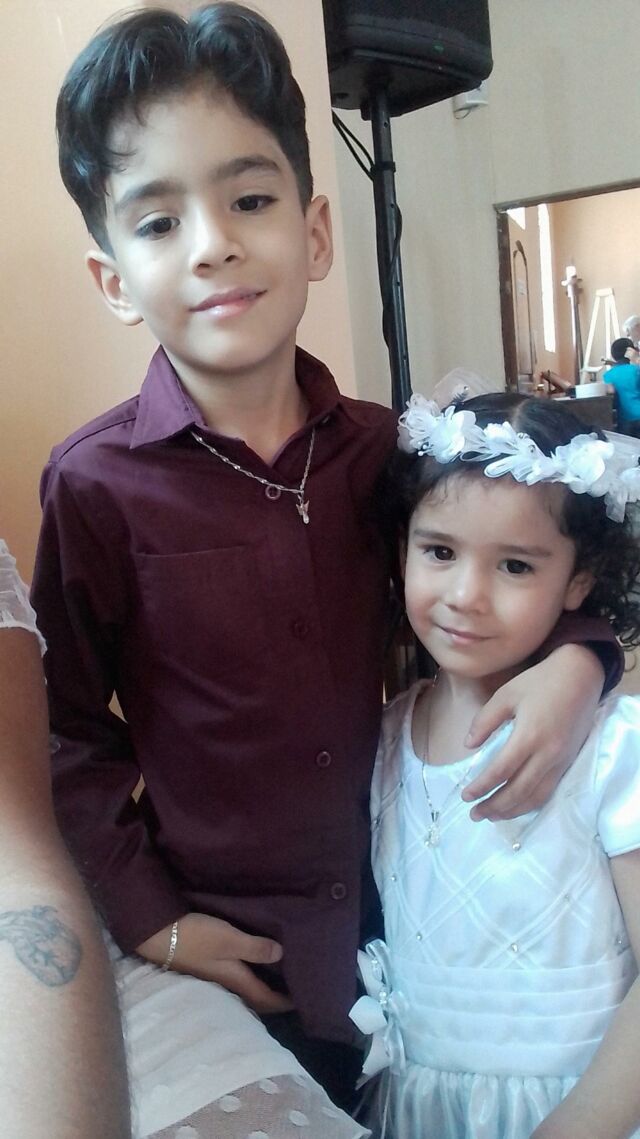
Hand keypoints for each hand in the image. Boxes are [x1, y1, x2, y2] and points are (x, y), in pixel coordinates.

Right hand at [136, 913, 293, 1013]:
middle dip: (275, 1001)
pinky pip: (236, 981)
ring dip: (262, 990)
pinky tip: (252, 968)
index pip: (267, 999)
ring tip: (278, 981)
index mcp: (236, 981)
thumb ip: (255, 947)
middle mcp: (227, 985)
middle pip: (257, 999)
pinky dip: (249, 979)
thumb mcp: (229, 939)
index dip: (285, 1002)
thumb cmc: (196, 937)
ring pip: (246, 991)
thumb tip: (282, 955)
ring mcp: (215, 978)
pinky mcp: (207, 968)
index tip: (304, 1002)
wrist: (158, 935)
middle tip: (294, 993)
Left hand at [461, 646, 602, 820]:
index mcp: (528, 736)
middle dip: (494, 806)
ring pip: (535, 797)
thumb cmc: (540, 682)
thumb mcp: (506, 694)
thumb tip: (468, 746)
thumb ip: (485, 721)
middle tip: (474, 814)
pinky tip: (517, 806)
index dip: (482, 787)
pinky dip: (531, 803)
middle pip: (518, 791)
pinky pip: (548, 791)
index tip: (466, 796)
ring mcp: (560, 761)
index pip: (501, 772)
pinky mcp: (568, 762)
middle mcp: (547, 754)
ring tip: (491, 816)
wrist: (580, 676)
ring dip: (512, 811)